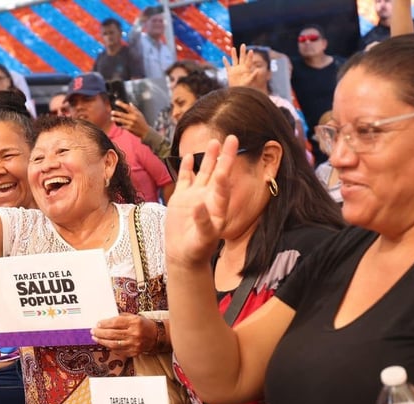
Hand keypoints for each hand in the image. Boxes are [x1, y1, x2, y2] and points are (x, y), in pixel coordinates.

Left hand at [91, 312, 157, 356]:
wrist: (156, 336)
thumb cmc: (143, 324)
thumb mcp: (134, 316)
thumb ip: (121, 317)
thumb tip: (105, 321)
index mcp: (134, 322)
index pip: (116, 322)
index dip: (105, 323)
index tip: (97, 324)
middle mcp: (134, 334)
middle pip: (113, 333)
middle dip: (100, 332)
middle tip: (93, 331)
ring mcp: (134, 344)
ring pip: (113, 344)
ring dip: (102, 341)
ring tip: (95, 338)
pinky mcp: (133, 352)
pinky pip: (118, 351)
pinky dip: (110, 347)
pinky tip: (104, 343)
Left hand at [110, 100, 150, 138]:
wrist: (145, 131)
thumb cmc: (142, 122)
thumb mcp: (140, 114)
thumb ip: (134, 109)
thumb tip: (130, 103)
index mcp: (135, 113)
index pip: (127, 107)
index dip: (121, 104)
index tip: (116, 102)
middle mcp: (133, 118)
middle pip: (123, 114)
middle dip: (116, 113)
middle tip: (112, 112)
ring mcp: (131, 123)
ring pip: (122, 121)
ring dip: (116, 119)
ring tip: (112, 118)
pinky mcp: (130, 129)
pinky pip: (123, 126)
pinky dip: (120, 125)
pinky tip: (117, 125)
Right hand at [165, 135, 238, 267]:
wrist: (183, 255)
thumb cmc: (197, 249)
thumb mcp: (202, 238)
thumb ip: (202, 222)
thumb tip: (197, 204)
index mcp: (217, 207)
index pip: (223, 187)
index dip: (225, 174)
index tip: (227, 161)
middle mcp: (208, 198)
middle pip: (218, 173)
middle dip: (225, 156)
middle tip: (233, 138)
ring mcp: (194, 196)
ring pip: (204, 172)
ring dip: (209, 157)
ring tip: (214, 141)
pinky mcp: (181, 198)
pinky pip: (185, 179)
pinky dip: (187, 168)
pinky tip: (189, 156)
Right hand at [222, 44, 256, 87]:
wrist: (238, 91)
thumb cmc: (244, 87)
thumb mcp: (249, 81)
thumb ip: (253, 76)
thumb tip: (258, 70)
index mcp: (247, 69)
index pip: (248, 61)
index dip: (249, 56)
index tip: (251, 50)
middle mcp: (241, 67)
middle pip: (242, 58)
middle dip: (242, 52)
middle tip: (243, 45)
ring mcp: (235, 69)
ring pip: (234, 60)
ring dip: (234, 54)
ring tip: (233, 48)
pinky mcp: (230, 72)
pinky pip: (227, 66)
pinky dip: (225, 62)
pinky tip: (224, 57)